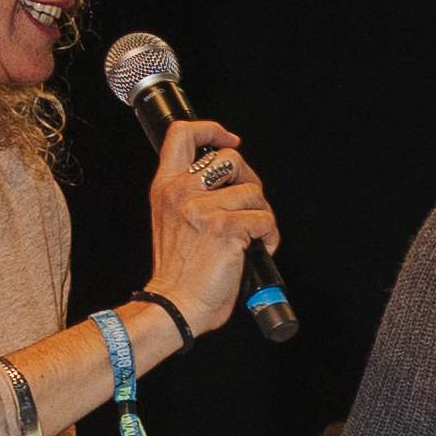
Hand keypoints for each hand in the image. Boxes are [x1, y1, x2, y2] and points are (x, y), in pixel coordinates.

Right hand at [140, 116, 279, 334]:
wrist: (175, 305)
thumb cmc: (178, 273)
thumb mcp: (172, 222)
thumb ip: (190, 196)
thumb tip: (226, 182)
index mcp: (166, 188)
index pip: (182, 135)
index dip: (211, 130)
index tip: (229, 141)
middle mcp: (182, 192)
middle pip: (231, 159)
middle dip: (250, 180)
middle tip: (249, 205)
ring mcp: (203, 208)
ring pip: (253, 192)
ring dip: (262, 215)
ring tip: (252, 237)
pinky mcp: (227, 227)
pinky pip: (264, 219)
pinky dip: (269, 237)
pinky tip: (257, 250)